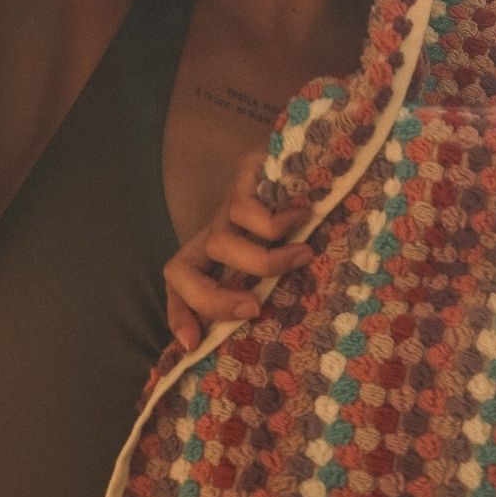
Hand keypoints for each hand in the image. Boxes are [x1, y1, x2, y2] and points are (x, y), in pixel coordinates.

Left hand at [163, 148, 313, 349]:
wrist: (318, 152)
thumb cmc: (304, 214)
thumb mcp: (286, 255)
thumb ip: (271, 282)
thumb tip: (268, 320)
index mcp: (218, 253)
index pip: (177, 282)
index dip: (177, 313)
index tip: (192, 344)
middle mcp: (216, 230)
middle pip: (179, 270)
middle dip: (211, 300)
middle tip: (254, 308)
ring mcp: (227, 203)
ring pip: (220, 244)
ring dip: (264, 261)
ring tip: (302, 254)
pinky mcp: (244, 173)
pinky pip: (246, 211)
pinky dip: (276, 224)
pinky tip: (302, 216)